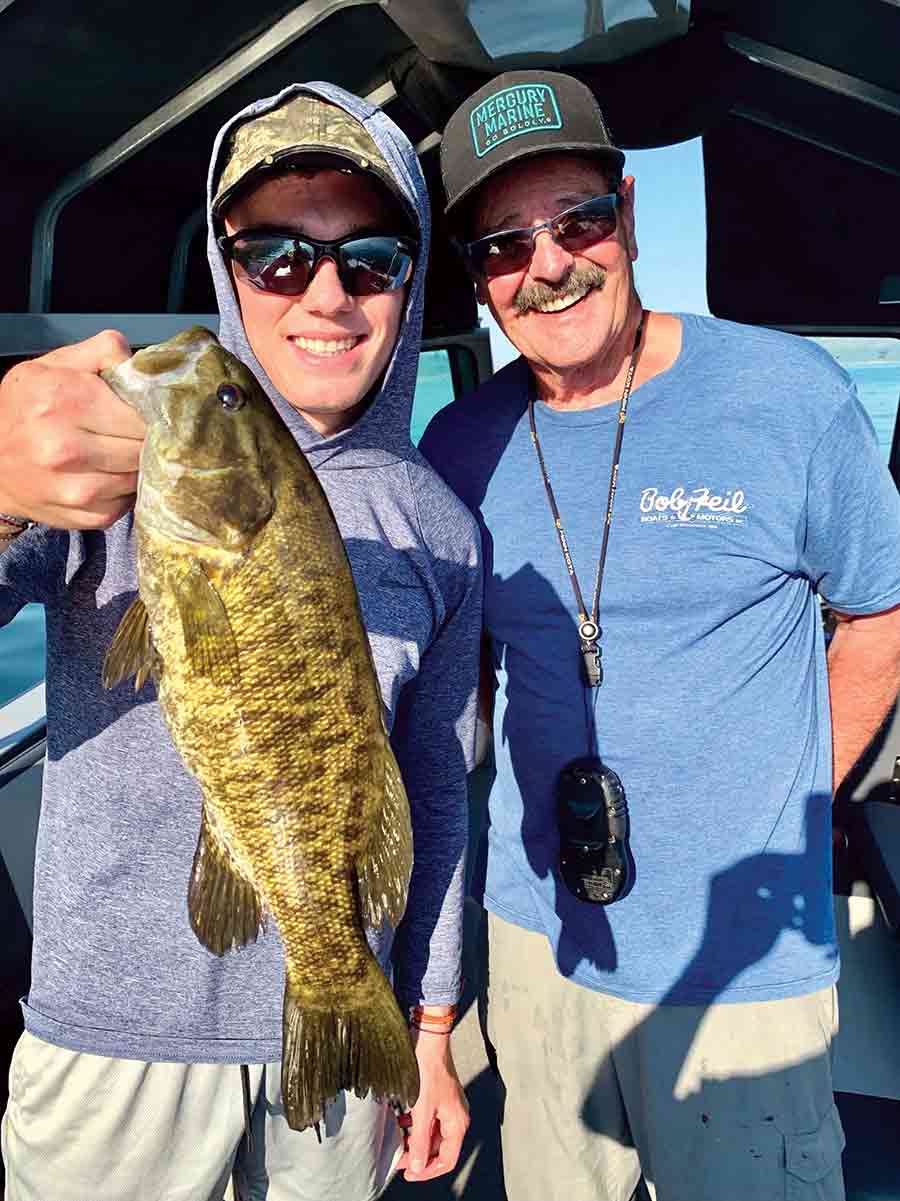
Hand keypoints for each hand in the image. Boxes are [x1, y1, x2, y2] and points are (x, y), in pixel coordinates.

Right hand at [0, 330, 143, 528]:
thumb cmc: (27, 409)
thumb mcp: (52, 367)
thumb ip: (100, 351)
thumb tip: (140, 361)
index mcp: (64, 399)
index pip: (140, 414)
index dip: (149, 413)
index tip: (145, 413)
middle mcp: (66, 447)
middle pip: (142, 446)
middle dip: (144, 439)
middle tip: (132, 433)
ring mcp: (76, 488)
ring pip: (139, 476)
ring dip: (135, 466)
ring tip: (118, 453)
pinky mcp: (88, 516)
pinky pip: (129, 502)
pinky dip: (125, 490)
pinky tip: (107, 475)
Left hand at [396, 1030, 468, 1181]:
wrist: (428, 1040)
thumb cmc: (429, 1071)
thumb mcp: (422, 1111)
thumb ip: (420, 1141)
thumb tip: (418, 1167)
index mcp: (457, 1123)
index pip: (447, 1159)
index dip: (428, 1171)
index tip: (410, 1173)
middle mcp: (455, 1116)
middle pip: (438, 1147)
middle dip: (418, 1154)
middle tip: (399, 1158)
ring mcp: (447, 1106)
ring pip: (430, 1133)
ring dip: (414, 1139)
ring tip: (397, 1141)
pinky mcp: (437, 1097)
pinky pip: (427, 1119)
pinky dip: (414, 1124)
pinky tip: (400, 1122)